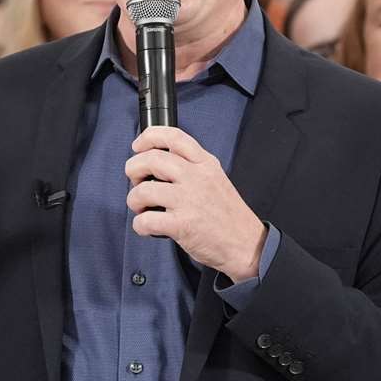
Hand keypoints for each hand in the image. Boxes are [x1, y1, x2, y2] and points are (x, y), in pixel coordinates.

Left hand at [124, 126, 265, 281]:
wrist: (246, 244)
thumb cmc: (228, 215)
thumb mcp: (216, 178)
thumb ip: (192, 166)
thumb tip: (157, 162)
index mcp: (205, 164)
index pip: (173, 136)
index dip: (149, 137)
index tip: (138, 147)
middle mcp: (196, 178)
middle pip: (151, 159)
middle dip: (133, 169)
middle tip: (136, 181)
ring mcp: (189, 201)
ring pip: (143, 190)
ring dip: (134, 200)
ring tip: (141, 207)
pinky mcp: (182, 225)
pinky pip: (145, 220)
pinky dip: (139, 225)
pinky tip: (147, 227)